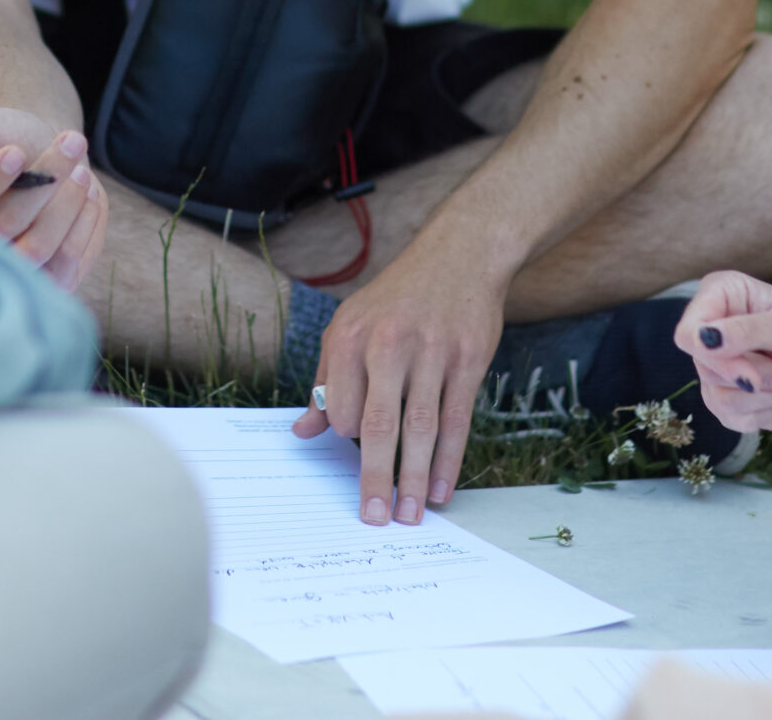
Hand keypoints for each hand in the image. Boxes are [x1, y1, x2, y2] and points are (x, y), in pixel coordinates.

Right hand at [0, 109, 108, 293]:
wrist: (33, 159)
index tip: (15, 152)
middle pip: (4, 226)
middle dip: (43, 181)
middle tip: (72, 141)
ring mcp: (5, 276)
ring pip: (38, 248)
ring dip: (68, 203)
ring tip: (81, 170)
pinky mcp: (41, 285)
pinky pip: (65, 267)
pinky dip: (83, 225)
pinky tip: (89, 192)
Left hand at [289, 243, 504, 525]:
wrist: (459, 255)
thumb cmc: (397, 298)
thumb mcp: (351, 325)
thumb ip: (328, 380)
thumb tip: (304, 430)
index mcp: (351, 337)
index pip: (342, 407)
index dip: (347, 437)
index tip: (354, 460)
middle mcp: (389, 345)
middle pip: (379, 424)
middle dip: (375, 477)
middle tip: (375, 517)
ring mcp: (432, 353)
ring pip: (421, 428)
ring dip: (416, 477)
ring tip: (412, 514)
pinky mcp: (468, 360)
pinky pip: (457, 419)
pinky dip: (450, 459)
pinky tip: (444, 488)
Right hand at [674, 270, 771, 434]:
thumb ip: (745, 331)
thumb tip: (701, 338)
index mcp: (721, 296)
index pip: (688, 333)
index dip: (714, 356)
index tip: (750, 368)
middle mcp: (714, 330)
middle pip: (708, 368)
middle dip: (761, 376)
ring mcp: (721, 367)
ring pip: (721, 396)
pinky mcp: (732, 400)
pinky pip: (730, 418)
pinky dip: (769, 411)